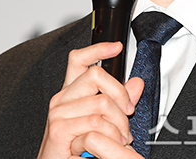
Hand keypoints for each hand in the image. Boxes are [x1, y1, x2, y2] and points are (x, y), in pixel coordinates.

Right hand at [37, 42, 144, 158]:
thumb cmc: (77, 151)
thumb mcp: (103, 122)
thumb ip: (118, 100)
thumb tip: (136, 83)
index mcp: (71, 93)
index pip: (79, 60)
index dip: (98, 49)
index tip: (116, 47)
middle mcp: (62, 99)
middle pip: (95, 74)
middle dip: (120, 94)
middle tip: (128, 113)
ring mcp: (58, 113)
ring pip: (101, 102)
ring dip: (119, 124)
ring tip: (121, 138)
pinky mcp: (59, 129)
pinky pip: (94, 123)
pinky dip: (110, 135)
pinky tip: (111, 144)